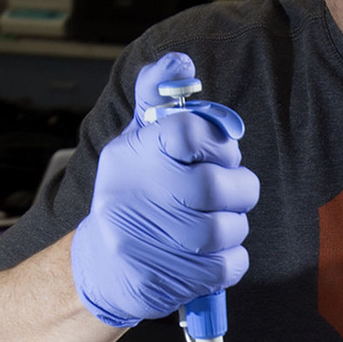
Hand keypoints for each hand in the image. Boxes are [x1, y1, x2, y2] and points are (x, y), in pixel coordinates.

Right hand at [71, 52, 259, 327]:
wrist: (102, 268)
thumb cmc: (134, 197)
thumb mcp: (138, 143)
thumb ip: (160, 100)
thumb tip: (179, 61)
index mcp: (129, 154)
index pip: (187, 129)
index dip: (218, 141)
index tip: (218, 152)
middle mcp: (127, 194)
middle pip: (213, 184)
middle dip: (240, 188)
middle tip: (235, 190)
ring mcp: (139, 241)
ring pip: (224, 229)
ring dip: (235, 227)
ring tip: (220, 223)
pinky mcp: (158, 280)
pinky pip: (225, 267)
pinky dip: (231, 260)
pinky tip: (214, 254)